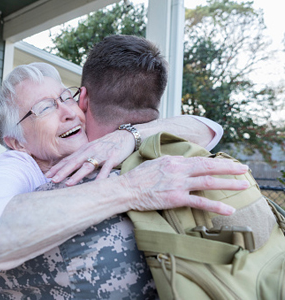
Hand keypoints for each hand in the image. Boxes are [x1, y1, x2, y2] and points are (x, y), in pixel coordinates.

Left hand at [45, 130, 134, 184]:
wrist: (125, 135)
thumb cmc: (106, 144)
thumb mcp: (92, 148)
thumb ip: (81, 157)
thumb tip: (69, 167)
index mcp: (84, 149)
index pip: (68, 159)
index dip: (57, 167)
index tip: (47, 175)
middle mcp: (90, 151)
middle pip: (74, 162)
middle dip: (62, 171)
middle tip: (52, 180)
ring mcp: (101, 155)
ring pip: (87, 166)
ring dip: (77, 175)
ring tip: (68, 184)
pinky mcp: (113, 158)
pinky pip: (106, 169)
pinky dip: (100, 177)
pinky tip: (95, 185)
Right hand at [122, 156, 249, 214]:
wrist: (126, 189)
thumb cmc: (137, 177)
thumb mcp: (154, 163)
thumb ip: (170, 162)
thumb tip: (181, 161)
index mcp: (174, 160)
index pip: (200, 160)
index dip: (216, 162)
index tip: (228, 164)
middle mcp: (179, 169)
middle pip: (209, 166)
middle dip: (229, 167)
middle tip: (244, 169)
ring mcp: (179, 183)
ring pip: (209, 181)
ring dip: (229, 183)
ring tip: (244, 186)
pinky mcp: (176, 198)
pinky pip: (200, 201)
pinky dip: (216, 205)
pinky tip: (229, 210)